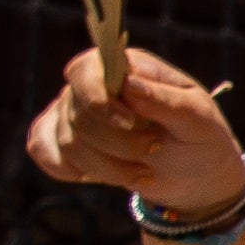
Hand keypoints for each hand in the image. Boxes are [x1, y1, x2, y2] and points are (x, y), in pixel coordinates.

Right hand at [22, 46, 244, 219]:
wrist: (196, 176)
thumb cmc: (201, 138)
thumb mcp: (199, 118)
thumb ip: (167, 100)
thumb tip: (128, 85)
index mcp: (125, 67)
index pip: (85, 70)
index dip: (99, 99)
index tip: (131, 123)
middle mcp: (92, 86)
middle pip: (78, 114)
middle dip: (118, 143)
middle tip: (155, 149)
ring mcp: (72, 113)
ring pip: (68, 142)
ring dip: (109, 167)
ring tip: (145, 170)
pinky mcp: (63, 141)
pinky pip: (43, 151)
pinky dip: (71, 170)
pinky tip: (102, 176)